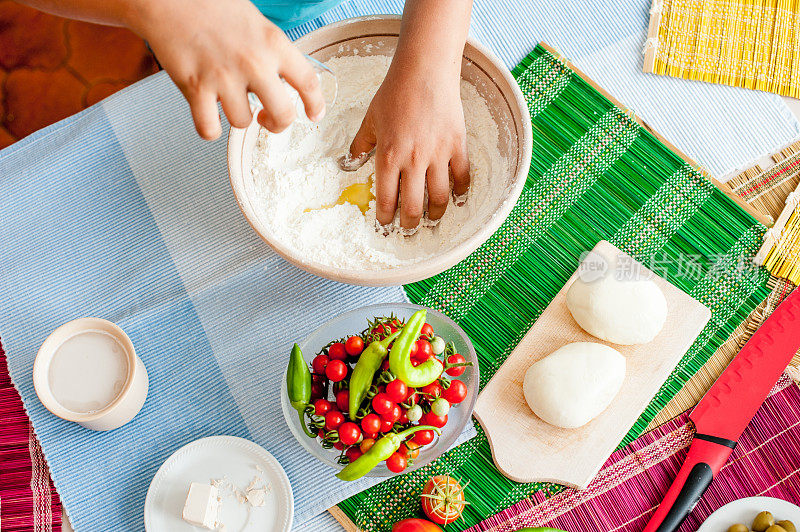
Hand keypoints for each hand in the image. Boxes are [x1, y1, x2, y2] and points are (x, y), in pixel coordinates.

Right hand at [129, 0, 325, 138]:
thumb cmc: (211, 6)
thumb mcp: (256, 22)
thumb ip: (272, 52)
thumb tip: (283, 79)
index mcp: (273, 43)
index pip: (308, 82)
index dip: (315, 104)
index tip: (314, 114)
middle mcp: (253, 62)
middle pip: (283, 114)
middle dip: (278, 124)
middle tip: (267, 119)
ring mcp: (224, 77)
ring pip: (243, 122)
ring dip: (238, 118)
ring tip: (228, 101)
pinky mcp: (195, 88)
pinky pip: (209, 129)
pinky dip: (209, 128)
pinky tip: (208, 113)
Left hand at [349, 62, 469, 229]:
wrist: (424, 70)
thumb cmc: (395, 93)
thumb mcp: (370, 119)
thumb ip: (360, 145)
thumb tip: (349, 163)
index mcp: (389, 155)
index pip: (387, 199)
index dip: (385, 218)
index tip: (385, 224)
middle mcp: (414, 159)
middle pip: (414, 206)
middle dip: (409, 224)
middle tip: (408, 230)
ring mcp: (438, 154)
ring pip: (440, 197)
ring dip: (435, 213)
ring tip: (431, 219)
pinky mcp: (457, 145)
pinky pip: (462, 176)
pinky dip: (460, 191)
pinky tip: (456, 199)